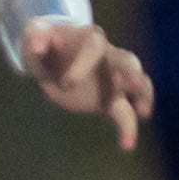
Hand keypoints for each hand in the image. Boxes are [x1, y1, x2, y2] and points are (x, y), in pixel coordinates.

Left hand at [20, 20, 152, 149]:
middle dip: (132, 71)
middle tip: (134, 81)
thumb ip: (36, 36)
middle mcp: (109, 57)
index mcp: (91, 39)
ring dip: (142, 96)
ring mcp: (113, 80)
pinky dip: (127, 128)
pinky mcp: (110, 101)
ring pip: (137, 86)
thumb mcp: (37, 35)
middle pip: (127, 60)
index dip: (82, 65)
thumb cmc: (48, 43)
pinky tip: (127, 145)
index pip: (94, 47)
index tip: (66, 84)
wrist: (54, 58)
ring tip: (143, 112)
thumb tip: (36, 44)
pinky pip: (125, 114)